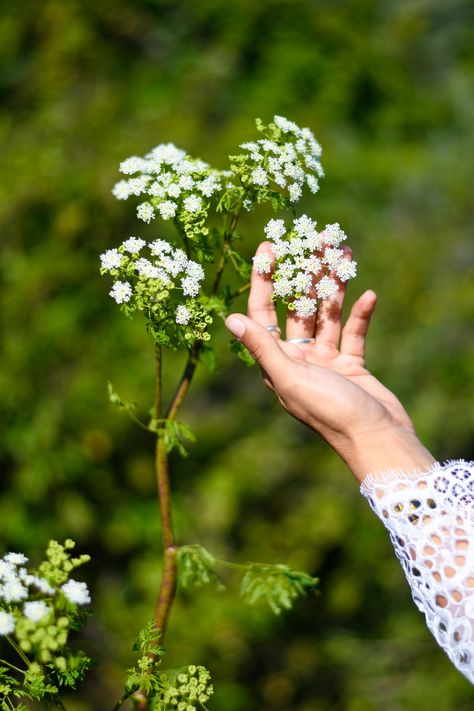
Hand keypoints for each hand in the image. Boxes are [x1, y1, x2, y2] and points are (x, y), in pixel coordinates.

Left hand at [225, 243, 434, 480]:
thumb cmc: (330, 412)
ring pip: (327, 314)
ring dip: (334, 285)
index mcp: (277, 363)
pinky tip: (368, 294)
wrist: (376, 439)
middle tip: (316, 239)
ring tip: (344, 252)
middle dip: (305, 273)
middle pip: (298, 307)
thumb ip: (262, 348)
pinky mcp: (352, 364)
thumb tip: (230, 319)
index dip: (263, 280)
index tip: (268, 247)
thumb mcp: (291, 378)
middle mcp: (298, 359)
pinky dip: (360, 313)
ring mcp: (326, 362)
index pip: (263, 313)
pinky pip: (353, 331)